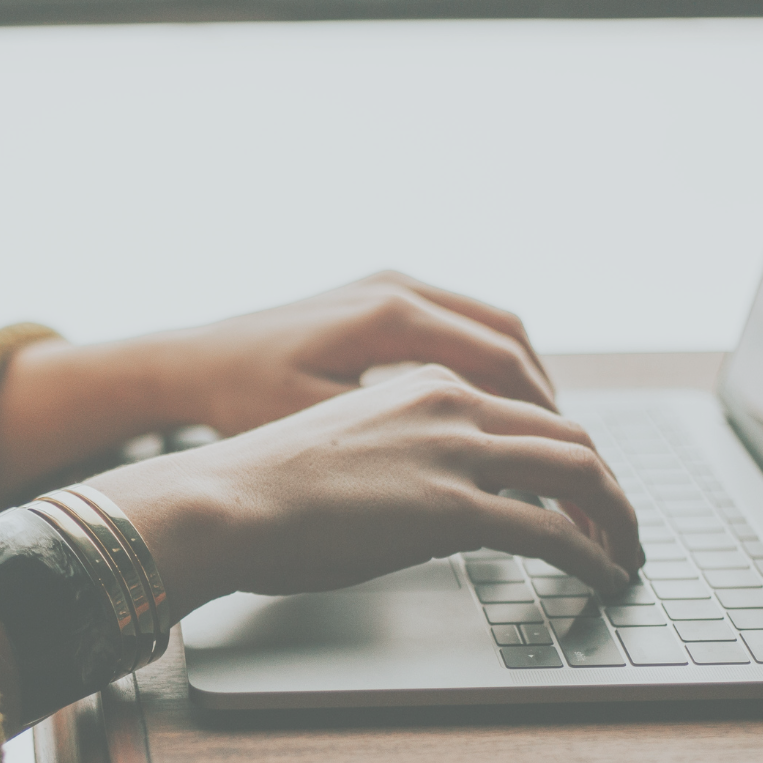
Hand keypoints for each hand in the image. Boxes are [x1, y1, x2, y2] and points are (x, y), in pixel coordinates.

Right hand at [85, 365, 640, 619]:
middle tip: (621, 525)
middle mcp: (450, 404)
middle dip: (607, 485)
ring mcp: (455, 453)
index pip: (525, 410)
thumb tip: (427, 508)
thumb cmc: (260, 489)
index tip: (580, 489)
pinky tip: (603, 576)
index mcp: (423, 385)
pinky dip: (592, 554)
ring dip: (616, 517)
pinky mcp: (453, 508)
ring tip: (626, 554)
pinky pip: (553, 531)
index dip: (567, 453)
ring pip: (578, 472)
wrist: (222, 501)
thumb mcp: (344, 451)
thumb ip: (401, 461)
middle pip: (568, 434)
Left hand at [156, 270, 555, 435]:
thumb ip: (401, 444)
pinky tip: (491, 409)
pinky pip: (458, 323)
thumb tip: (477, 477)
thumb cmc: (242, 400)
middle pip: (508, 339)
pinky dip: (488, 363)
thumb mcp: (321, 428)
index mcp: (390, 317)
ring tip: (543, 436)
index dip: (542, 417)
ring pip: (490, 326)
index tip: (566, 462)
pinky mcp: (378, 295)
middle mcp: (398, 288)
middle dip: (546, 400)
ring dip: (522, 379)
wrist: (190, 362)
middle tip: (571, 455)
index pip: (501, 363)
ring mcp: (389, 285)